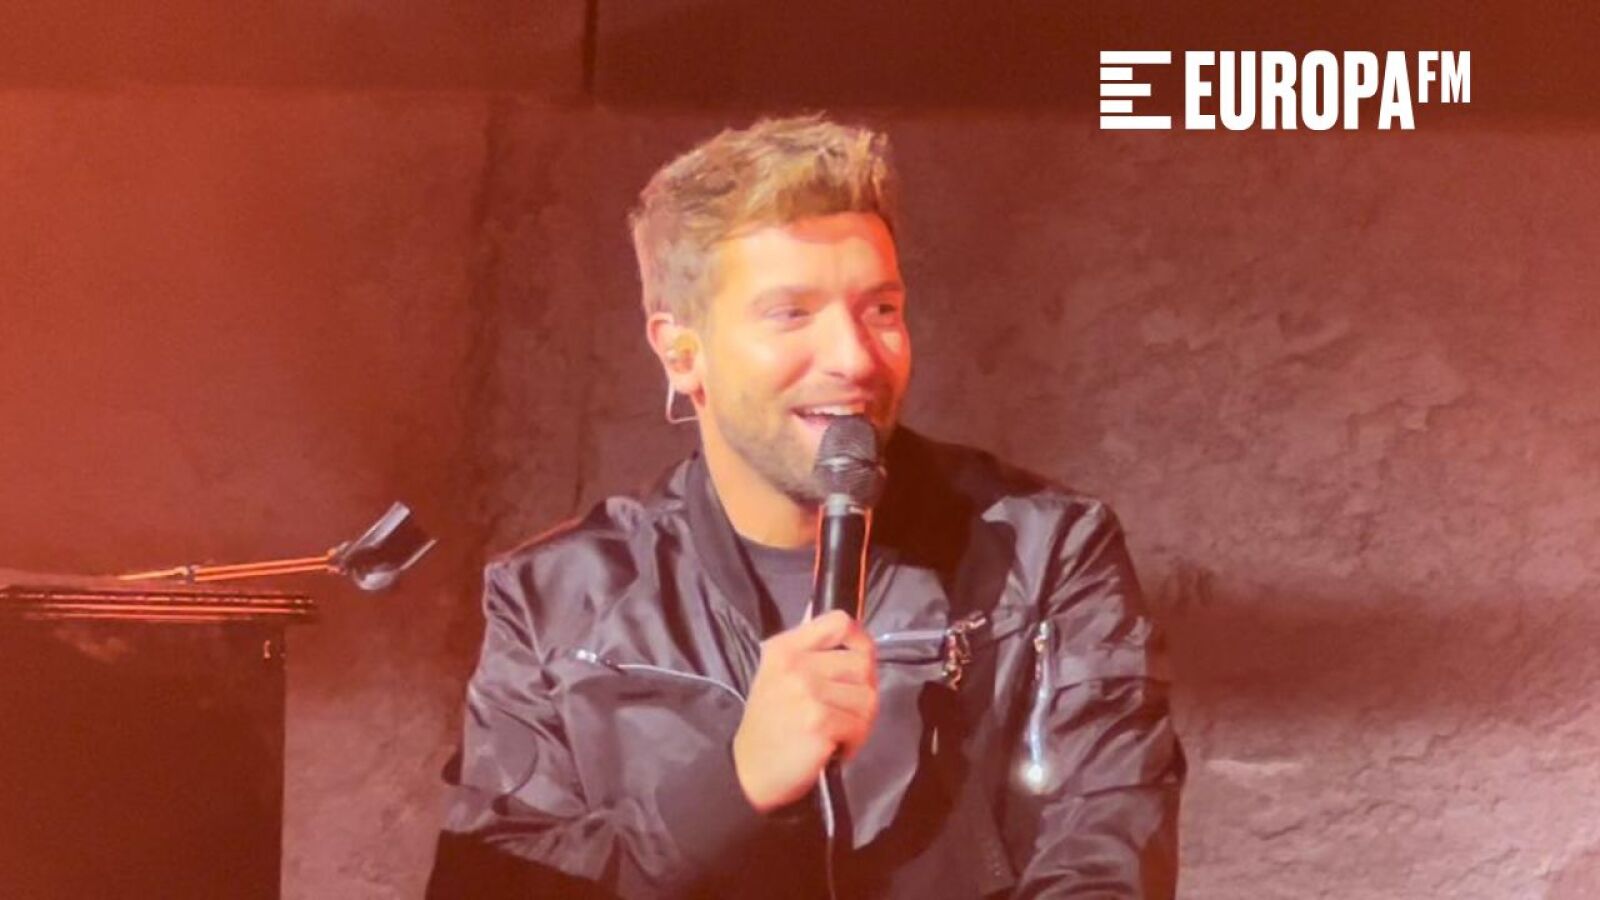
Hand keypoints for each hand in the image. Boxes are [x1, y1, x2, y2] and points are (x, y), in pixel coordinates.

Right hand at [731, 610, 878, 812]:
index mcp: (785, 648)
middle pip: (862, 662)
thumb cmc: (769, 725)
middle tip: (844, 711)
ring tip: (837, 732)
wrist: (746, 772)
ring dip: (860, 721)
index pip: (839, 622)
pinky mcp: (820, 721)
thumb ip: (809, 650)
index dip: (860, 640)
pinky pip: (860, 725)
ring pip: (867, 696)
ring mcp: (808, 692)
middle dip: (862, 691)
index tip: (859, 663)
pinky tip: (834, 748)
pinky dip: (854, 742)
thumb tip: (847, 627)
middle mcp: (796, 664)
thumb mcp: (777, 675)